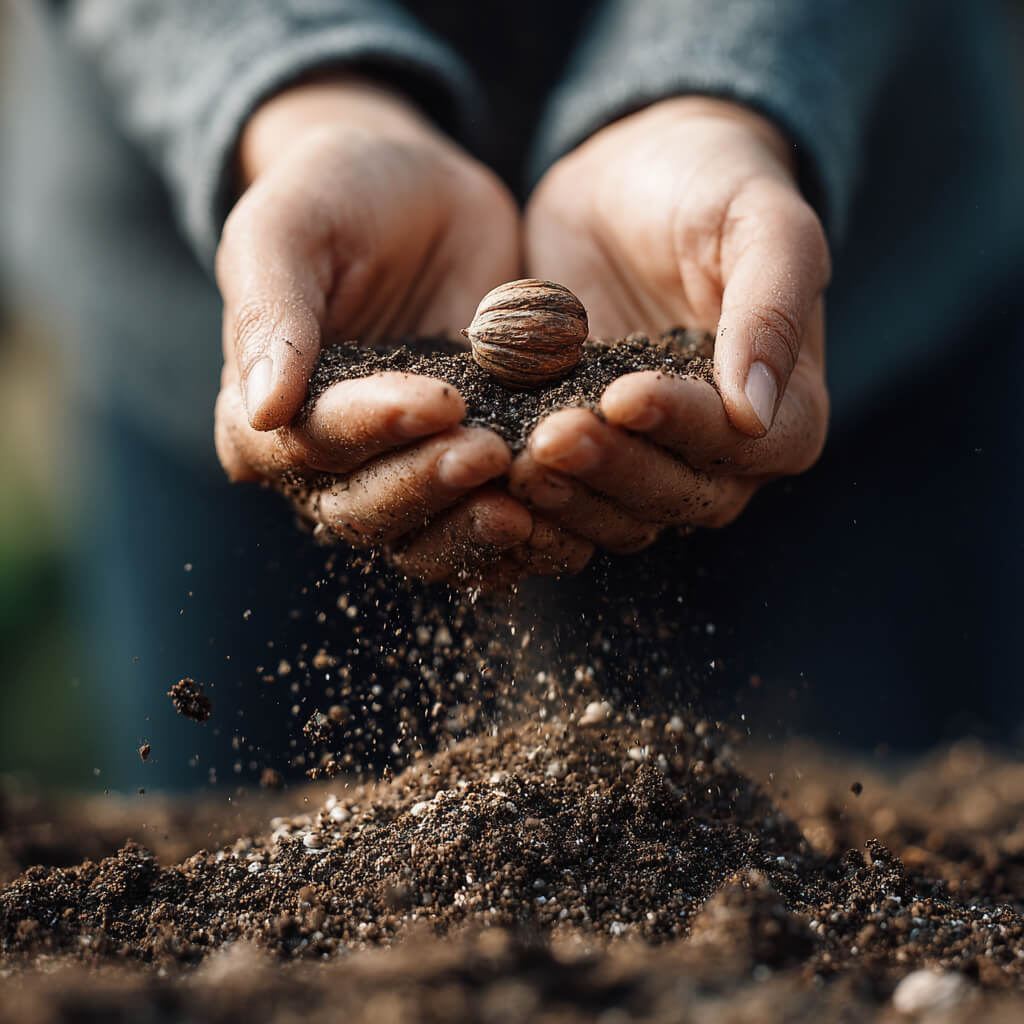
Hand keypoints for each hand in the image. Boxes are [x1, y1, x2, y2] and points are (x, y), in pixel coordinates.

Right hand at [214, 77, 532, 585]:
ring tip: (525, 505)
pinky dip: (519, 533)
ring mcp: (401, 471)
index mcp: (264, 413)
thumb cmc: (336, 196)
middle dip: (427, 485)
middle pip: (364, 510)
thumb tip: (261, 410)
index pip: (307, 445)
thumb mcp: (289, 228)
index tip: (437, 400)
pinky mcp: (466, 468)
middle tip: (489, 452)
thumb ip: (270, 314)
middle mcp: (328, 461)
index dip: (369, 430)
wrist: (420, 192)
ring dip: (471, 530)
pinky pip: (482, 525)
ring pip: (423, 538)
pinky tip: (557, 521)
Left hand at [513, 97, 830, 551]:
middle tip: (551, 438)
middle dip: (613, 470)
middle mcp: (720, 453)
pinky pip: (564, 496)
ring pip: (616, 514)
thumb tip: (756, 409)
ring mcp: (647, 459)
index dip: (685, 429)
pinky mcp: (585, 453)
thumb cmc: (711, 184)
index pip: (745, 447)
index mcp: (785, 408)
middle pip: (676, 496)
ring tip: (515, 462)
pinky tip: (484, 468)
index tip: (624, 396)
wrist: (630, 178)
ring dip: (569, 496)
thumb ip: (773, 303)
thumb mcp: (759, 217)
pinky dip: (530, 496)